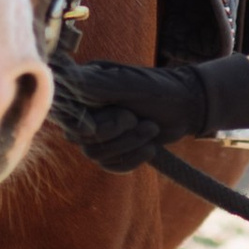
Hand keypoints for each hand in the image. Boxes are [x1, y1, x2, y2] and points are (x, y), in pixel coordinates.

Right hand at [51, 54, 248, 172]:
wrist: (188, 107)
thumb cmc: (159, 88)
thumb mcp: (127, 83)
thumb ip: (93, 85)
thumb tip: (60, 83)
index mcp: (85, 86)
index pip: (66, 112)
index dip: (79, 124)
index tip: (95, 128)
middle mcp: (87, 109)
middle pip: (81, 138)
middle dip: (115, 133)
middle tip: (138, 118)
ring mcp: (99, 131)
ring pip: (96, 154)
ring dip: (129, 145)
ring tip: (151, 128)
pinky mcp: (113, 149)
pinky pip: (110, 166)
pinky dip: (132, 160)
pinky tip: (150, 149)